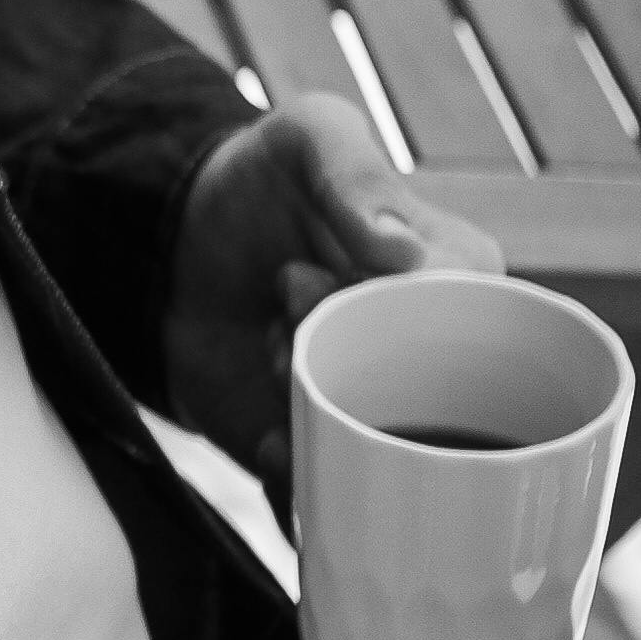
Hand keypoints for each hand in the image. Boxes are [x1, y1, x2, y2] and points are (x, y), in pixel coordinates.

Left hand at [164, 94, 502, 510]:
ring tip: (269, 362)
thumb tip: (401, 249)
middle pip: (432, 407)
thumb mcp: (307, 138)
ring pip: (384, 461)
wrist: (168, 248)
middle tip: (280, 329)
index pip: (473, 324)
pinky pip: (337, 501)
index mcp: (456, 278)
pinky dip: (307, 491)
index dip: (396, 319)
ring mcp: (377, 412)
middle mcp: (430, 356)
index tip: (310, 283)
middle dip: (349, 380)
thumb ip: (352, 174)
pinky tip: (271, 445)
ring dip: (321, 427)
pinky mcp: (326, 455)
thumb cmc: (258, 181)